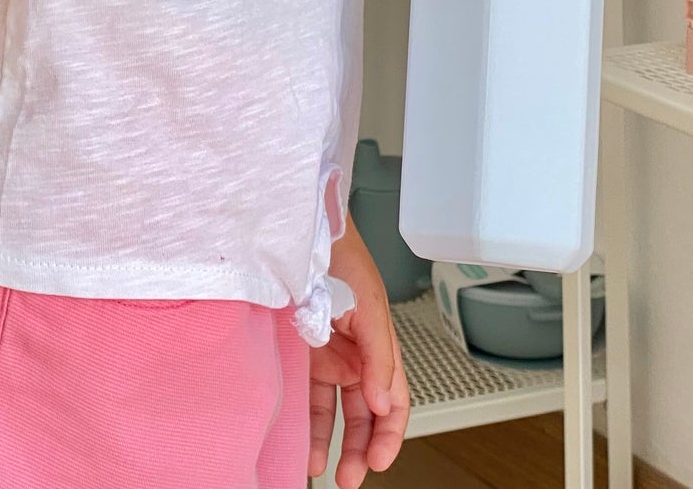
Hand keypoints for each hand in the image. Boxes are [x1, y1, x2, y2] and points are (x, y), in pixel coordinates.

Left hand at [309, 223, 409, 487]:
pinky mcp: (300, 352)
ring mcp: (327, 355)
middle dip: (360, 448)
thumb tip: (382, 403)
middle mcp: (356, 355)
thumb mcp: (370, 305)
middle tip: (350, 477)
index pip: (393, 402)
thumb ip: (379, 356)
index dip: (390, 434)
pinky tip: (299, 441)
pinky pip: (305, 395)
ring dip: (330, 441)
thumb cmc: (341, 254)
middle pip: (364, 414)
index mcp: (381, 346)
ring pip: (333, 411)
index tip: (378, 460)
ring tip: (322, 469)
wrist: (302, 228)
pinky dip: (305, 420)